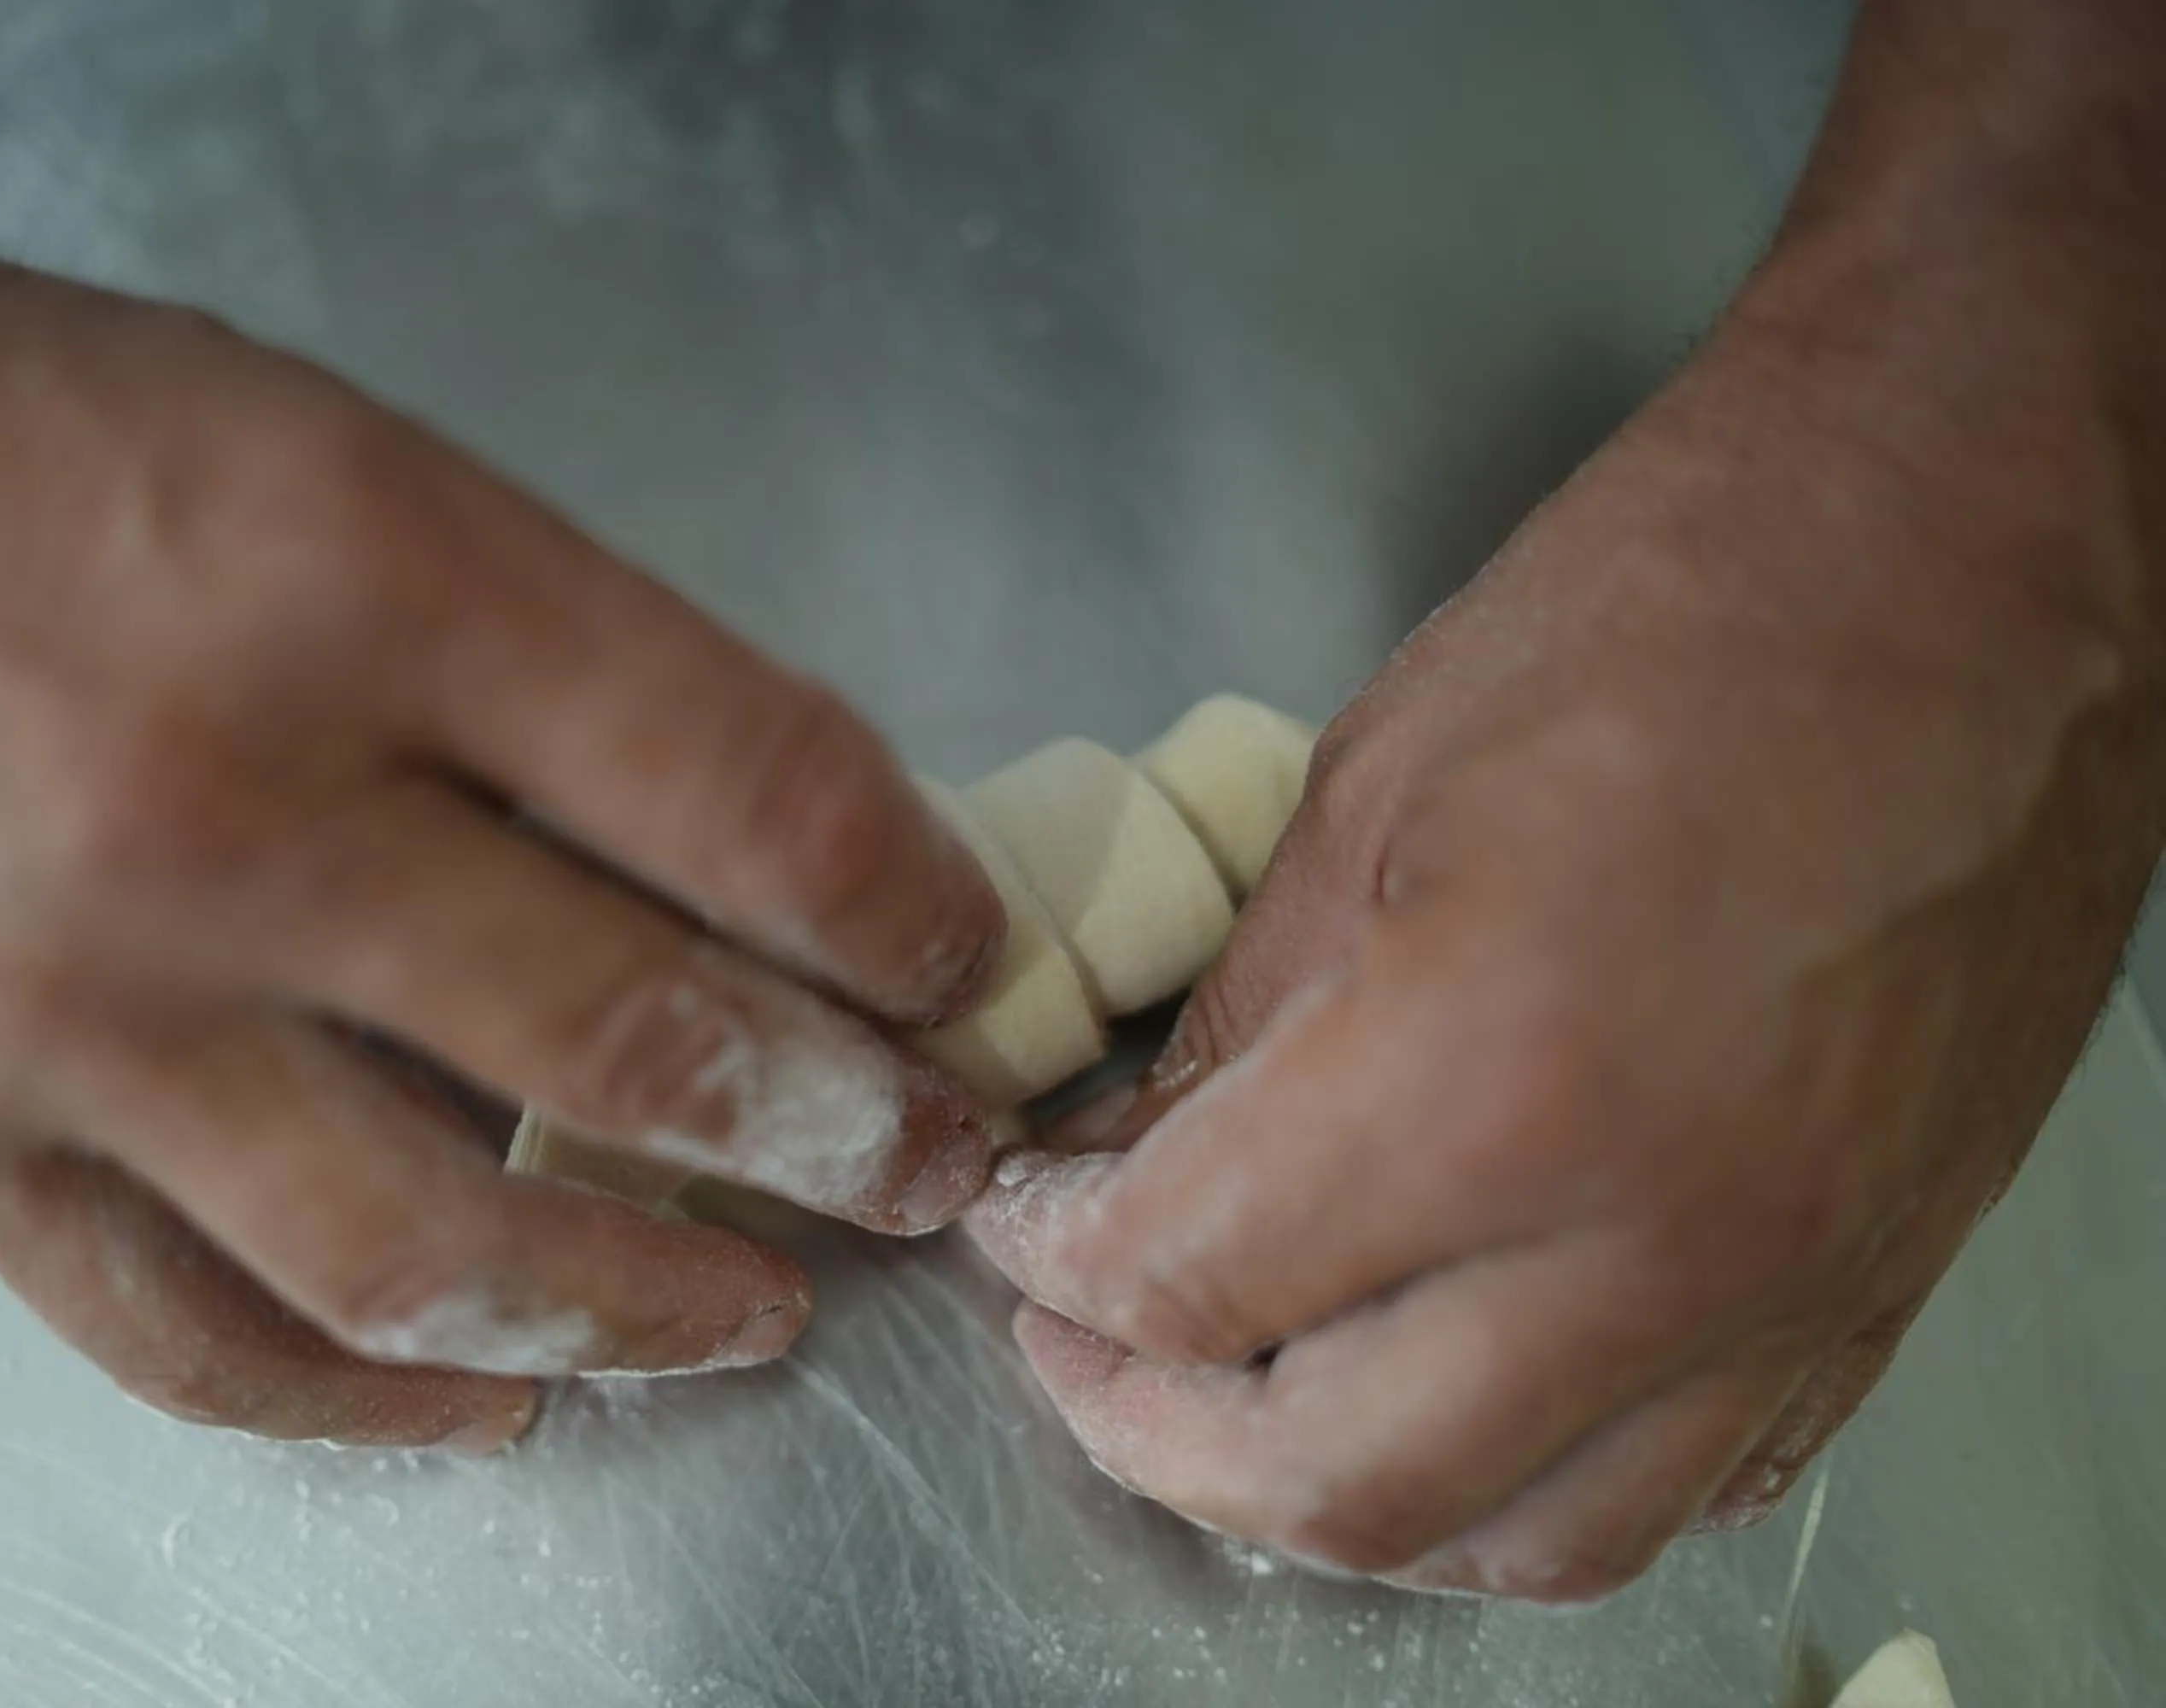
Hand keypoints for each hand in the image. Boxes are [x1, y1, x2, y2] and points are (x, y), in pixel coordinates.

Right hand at [0, 193, 1006, 1445]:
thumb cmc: (42, 439)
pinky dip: (368, 1404)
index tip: (961, 964)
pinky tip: (501, 1399)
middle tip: (931, 1170)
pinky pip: (191, 1342)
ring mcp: (76, 1007)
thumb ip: (565, 668)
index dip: (902, 908)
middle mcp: (224, 807)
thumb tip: (777, 867)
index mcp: (361, 581)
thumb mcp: (349, 464)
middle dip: (836, 1132)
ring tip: (758, 1316)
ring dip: (642, 1306)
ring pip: (424, 1251)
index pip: (737, 792)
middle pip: (618, 1040)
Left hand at [967, 232, 2165, 1594]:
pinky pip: (1679, 1489)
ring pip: (1521, 1540)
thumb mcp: (1376, 788)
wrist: (1976, 555)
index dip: (1059, 1263)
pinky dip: (1528, 1482)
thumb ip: (1234, 1031)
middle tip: (1079, 1343)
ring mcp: (1791, 1289)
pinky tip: (1450, 1398)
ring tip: (1239, 1401)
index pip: (1199, 1274)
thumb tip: (1121, 1172)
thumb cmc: (1676, 605)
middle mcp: (1659, 1235)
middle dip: (1154, 1432)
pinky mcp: (1878, 1292)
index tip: (1017, 1222)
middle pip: (1341, 1481)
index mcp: (1500, 1070)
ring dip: (1340, 1501)